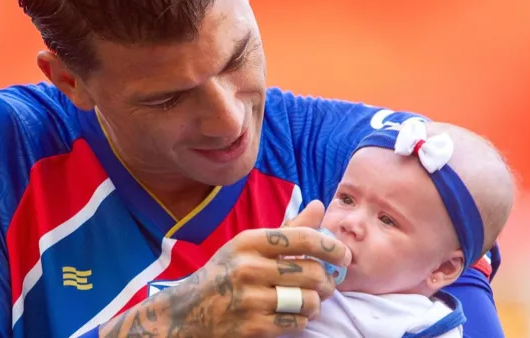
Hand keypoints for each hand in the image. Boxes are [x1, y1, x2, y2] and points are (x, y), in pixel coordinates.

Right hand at [104, 200, 349, 337]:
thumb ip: (287, 228)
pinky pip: (297, 323)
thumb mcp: (247, 246)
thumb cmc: (223, 274)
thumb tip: (319, 205)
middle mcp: (248, 267)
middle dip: (327, 281)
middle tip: (327, 284)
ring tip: (310, 300)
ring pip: (308, 300)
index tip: (344, 254)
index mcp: (248, 241)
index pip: (302, 238)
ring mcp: (250, 299)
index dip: (331, 246)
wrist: (186, 313)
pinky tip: (294, 314)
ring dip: (316, 303)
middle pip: (312, 272)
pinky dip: (302, 320)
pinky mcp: (253, 327)